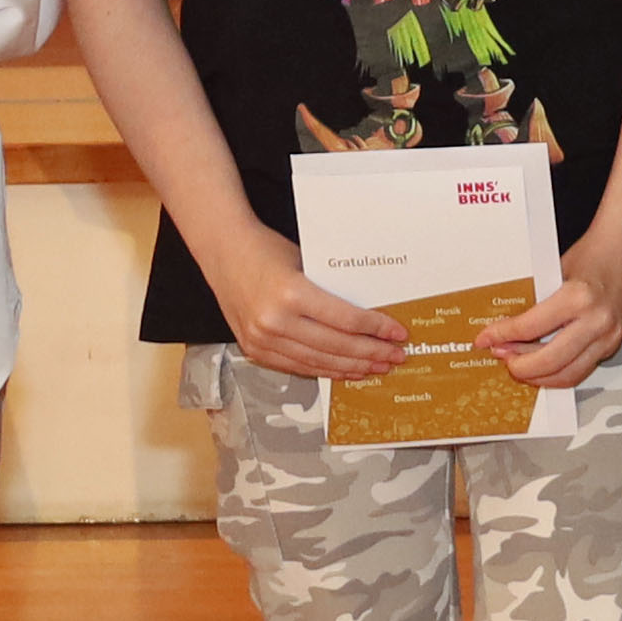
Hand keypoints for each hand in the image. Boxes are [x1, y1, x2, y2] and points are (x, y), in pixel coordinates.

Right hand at [218, 233, 410, 381]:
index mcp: (291, 293)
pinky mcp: (254, 349)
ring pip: (318, 362)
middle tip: (395, 355)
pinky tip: (345, 370)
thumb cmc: (265, 250)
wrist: (223, 252)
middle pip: (336, 346)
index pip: (346, 320)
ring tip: (376, 367)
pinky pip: (297, 367)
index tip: (398, 333)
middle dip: (371, 353)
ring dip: (352, 367)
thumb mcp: (305, 263)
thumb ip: (330, 291)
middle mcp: (275, 321)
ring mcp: (262, 339)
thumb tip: (370, 313)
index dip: (377, 330)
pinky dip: (324, 370)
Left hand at [483, 232, 621, 392]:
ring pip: (567, 375)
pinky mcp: (613, 345)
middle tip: (503, 357)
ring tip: (521, 366)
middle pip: (549, 361)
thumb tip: (507, 326)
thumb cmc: (596, 253)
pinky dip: (559, 372)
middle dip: (519, 365)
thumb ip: (536, 302)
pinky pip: (582, 369)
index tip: (487, 339)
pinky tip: (544, 366)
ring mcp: (608, 336)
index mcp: (578, 298)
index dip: (502, 336)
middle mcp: (596, 321)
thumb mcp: (556, 272)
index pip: (530, 328)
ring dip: (539, 376)